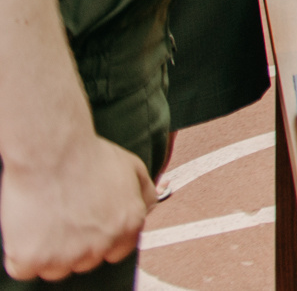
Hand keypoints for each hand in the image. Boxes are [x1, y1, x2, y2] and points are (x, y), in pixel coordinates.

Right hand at [0, 129, 153, 280]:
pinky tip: (25, 231)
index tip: (85, 227)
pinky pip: (23, 269)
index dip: (99, 239)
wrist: (52, 150)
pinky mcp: (33, 258)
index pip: (116, 252)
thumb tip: (152, 207)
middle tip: (62, 218)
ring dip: (47, 252)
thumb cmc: (88, 154)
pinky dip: (21, 254)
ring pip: (55, 269)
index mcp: (128, 226)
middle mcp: (101, 245)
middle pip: (85, 261)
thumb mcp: (131, 167)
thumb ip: (144, 192)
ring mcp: (67, 255)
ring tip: (45, 220)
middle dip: (74, 245)